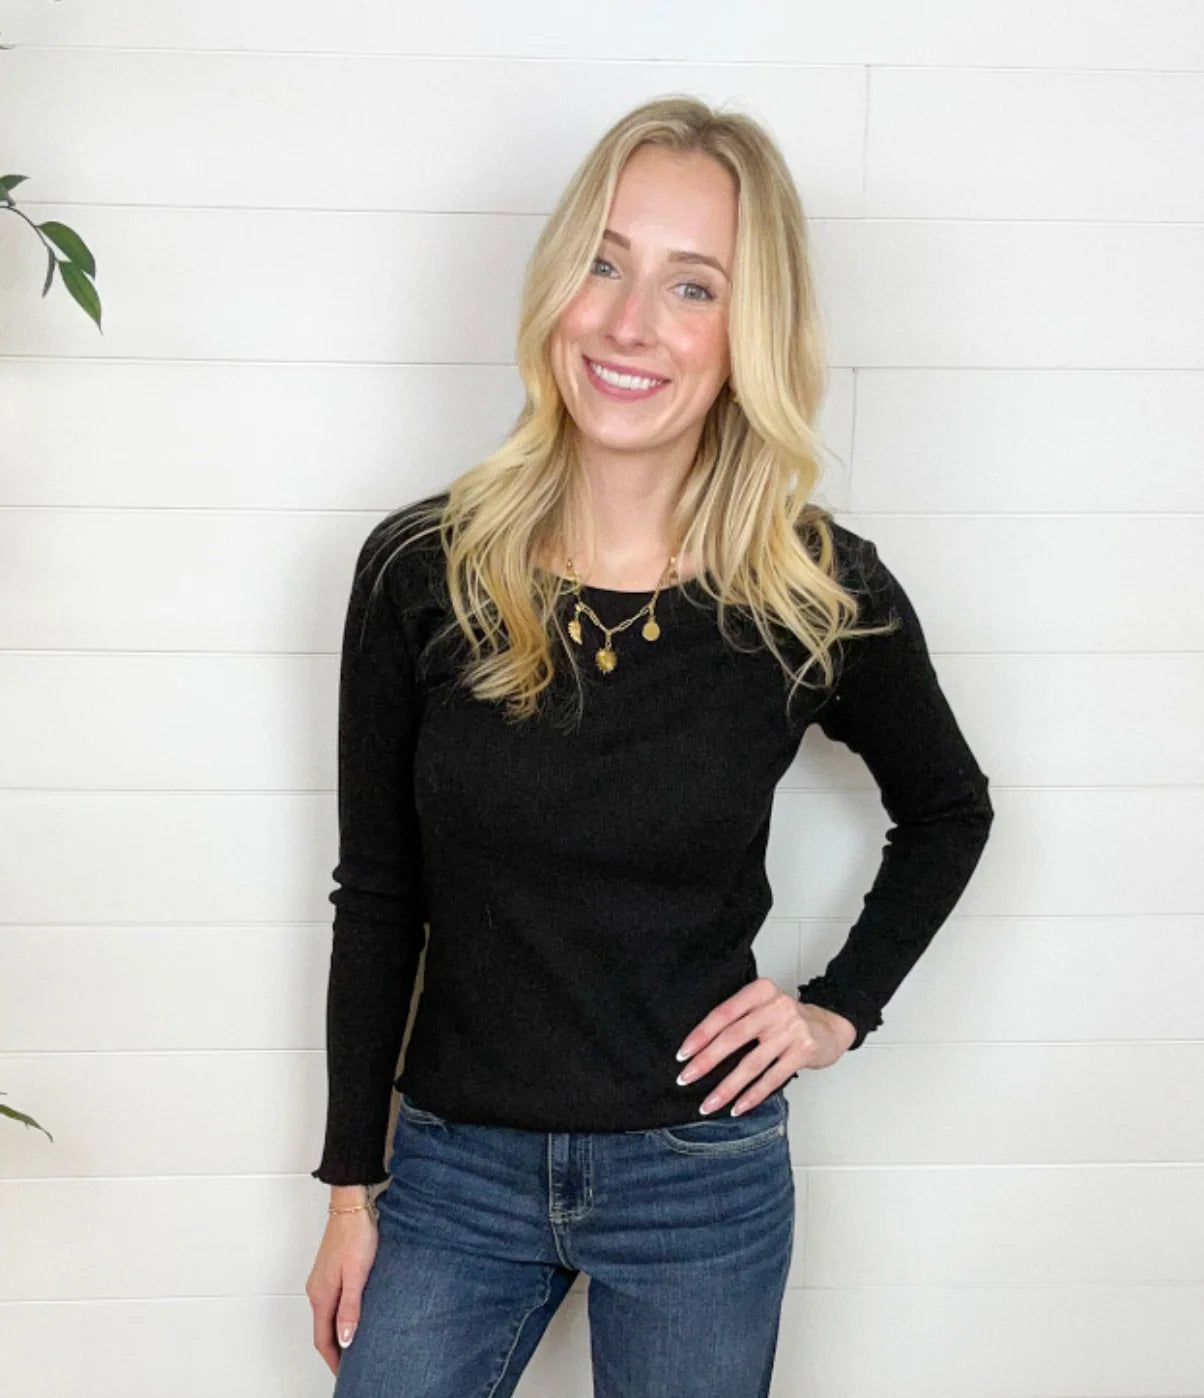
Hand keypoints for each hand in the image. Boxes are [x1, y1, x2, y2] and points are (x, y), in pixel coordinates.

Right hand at [306, 1199, 378, 1375]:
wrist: (351, 1205)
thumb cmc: (356, 1234)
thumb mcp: (358, 1274)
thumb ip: (351, 1308)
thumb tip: (345, 1340)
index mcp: (322, 1294)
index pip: (322, 1338)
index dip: (332, 1359)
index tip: (343, 1373)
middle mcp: (317, 1289)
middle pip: (322, 1329)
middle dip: (334, 1350)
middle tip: (350, 1365)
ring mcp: (322, 1279)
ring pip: (325, 1316)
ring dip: (336, 1333)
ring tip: (353, 1345)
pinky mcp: (329, 1270)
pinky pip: (330, 1302)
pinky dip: (337, 1317)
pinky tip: (351, 1316)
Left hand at [674, 978, 857, 1116]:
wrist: (829, 1026)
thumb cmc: (786, 1019)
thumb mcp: (763, 1006)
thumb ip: (738, 1017)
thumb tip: (698, 1048)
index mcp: (761, 991)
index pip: (724, 1013)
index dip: (701, 1034)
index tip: (683, 1054)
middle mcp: (776, 1007)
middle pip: (734, 1037)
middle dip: (707, 1061)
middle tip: (686, 1078)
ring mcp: (792, 1030)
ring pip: (751, 1063)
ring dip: (727, 1087)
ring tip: (708, 1103)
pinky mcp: (804, 1052)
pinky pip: (772, 1078)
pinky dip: (752, 1096)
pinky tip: (737, 1107)